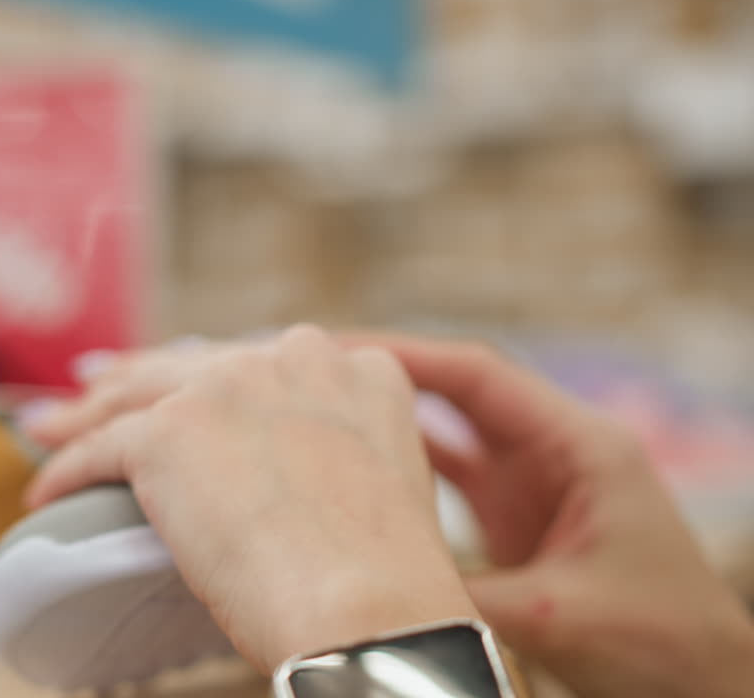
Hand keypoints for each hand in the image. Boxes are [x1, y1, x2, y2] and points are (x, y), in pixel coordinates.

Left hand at [25, 326, 479, 672]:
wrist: (369, 603)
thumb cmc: (389, 577)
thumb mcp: (386, 480)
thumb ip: (341, 452)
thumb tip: (295, 477)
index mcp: (353, 370)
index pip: (265, 365)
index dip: (217, 377)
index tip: (192, 388)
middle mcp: (289, 361)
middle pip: (192, 367)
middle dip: (139, 377)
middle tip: (98, 386)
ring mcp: (224, 390)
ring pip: (136, 395)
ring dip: (85, 413)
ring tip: (51, 428)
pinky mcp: (168, 433)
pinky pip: (100, 448)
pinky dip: (67, 469)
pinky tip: (47, 491)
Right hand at [342, 333, 753, 697]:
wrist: (701, 682)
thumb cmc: (662, 643)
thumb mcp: (557, 614)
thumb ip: (465, 593)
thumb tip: (375, 586)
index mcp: (582, 446)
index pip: (480, 376)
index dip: (406, 356)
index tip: (338, 349)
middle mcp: (554, 449)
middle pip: (456, 390)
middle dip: (385, 374)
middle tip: (313, 366)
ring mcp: (533, 480)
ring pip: (447, 430)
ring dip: (390, 416)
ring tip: (321, 403)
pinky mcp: (516, 514)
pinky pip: (450, 474)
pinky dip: (404, 464)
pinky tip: (353, 461)